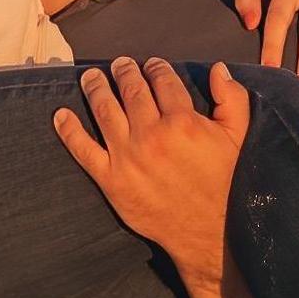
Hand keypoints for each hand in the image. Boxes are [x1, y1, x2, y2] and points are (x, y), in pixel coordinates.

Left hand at [51, 58, 298, 297]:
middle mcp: (151, 133)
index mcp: (183, 120)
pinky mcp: (110, 180)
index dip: (155, 67)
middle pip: (131, 90)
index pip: (163, 81)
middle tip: (117, 63)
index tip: (150, 63)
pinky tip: (60, 115)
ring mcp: (127, 156)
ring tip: (90, 77)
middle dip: (123, 71)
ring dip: (95, 88)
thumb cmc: (227, 184)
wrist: (210, 234)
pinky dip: (69, 130)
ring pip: (104, 111)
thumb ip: (231, 99)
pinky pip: (82, 149)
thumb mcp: (238, 137)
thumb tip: (218, 68)